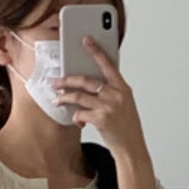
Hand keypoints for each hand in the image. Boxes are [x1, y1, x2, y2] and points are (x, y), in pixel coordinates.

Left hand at [51, 38, 147, 159]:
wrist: (132, 149)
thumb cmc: (127, 127)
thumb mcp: (124, 105)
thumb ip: (110, 93)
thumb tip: (87, 85)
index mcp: (123, 88)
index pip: (108, 64)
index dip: (96, 51)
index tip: (86, 40)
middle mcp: (117, 95)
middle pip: (86, 80)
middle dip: (67, 80)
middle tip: (55, 81)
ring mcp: (109, 106)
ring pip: (78, 96)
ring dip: (64, 98)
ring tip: (57, 99)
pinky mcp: (101, 119)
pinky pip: (80, 113)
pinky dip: (76, 117)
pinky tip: (78, 121)